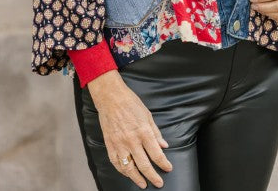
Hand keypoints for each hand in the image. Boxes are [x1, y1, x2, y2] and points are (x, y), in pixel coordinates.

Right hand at [88, 70, 172, 188]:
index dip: (164, 164)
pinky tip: (128, 174)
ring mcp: (119, 144)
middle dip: (153, 176)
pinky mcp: (109, 144)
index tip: (168, 168)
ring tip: (143, 184)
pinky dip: (122, 171)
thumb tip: (164, 145)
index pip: (156, 154)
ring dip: (137, 178)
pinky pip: (116, 163)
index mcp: (143, 132)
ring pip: (129, 168)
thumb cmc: (130, 103)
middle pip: (144, 165)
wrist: (110, 97)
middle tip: (159, 183)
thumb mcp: (148, 114)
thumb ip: (156, 132)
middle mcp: (132, 140)